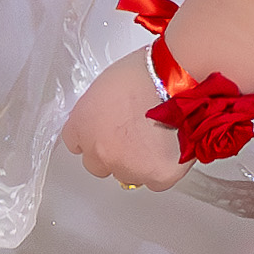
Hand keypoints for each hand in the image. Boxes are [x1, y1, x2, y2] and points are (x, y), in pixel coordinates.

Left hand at [60, 51, 180, 186]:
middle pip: (98, 164)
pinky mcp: (156, 176)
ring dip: (138, 163)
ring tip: (157, 139)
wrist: (177, 79)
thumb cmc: (147, 72)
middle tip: (134, 136)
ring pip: (127, 175)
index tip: (104, 133)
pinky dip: (162, 169)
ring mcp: (126, 166)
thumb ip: (101, 109)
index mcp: (83, 124)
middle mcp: (99, 150)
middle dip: (113, 153)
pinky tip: (171, 148)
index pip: (75, 143)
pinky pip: (155, 181)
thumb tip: (109, 117)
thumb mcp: (108, 84)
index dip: (94, 137)